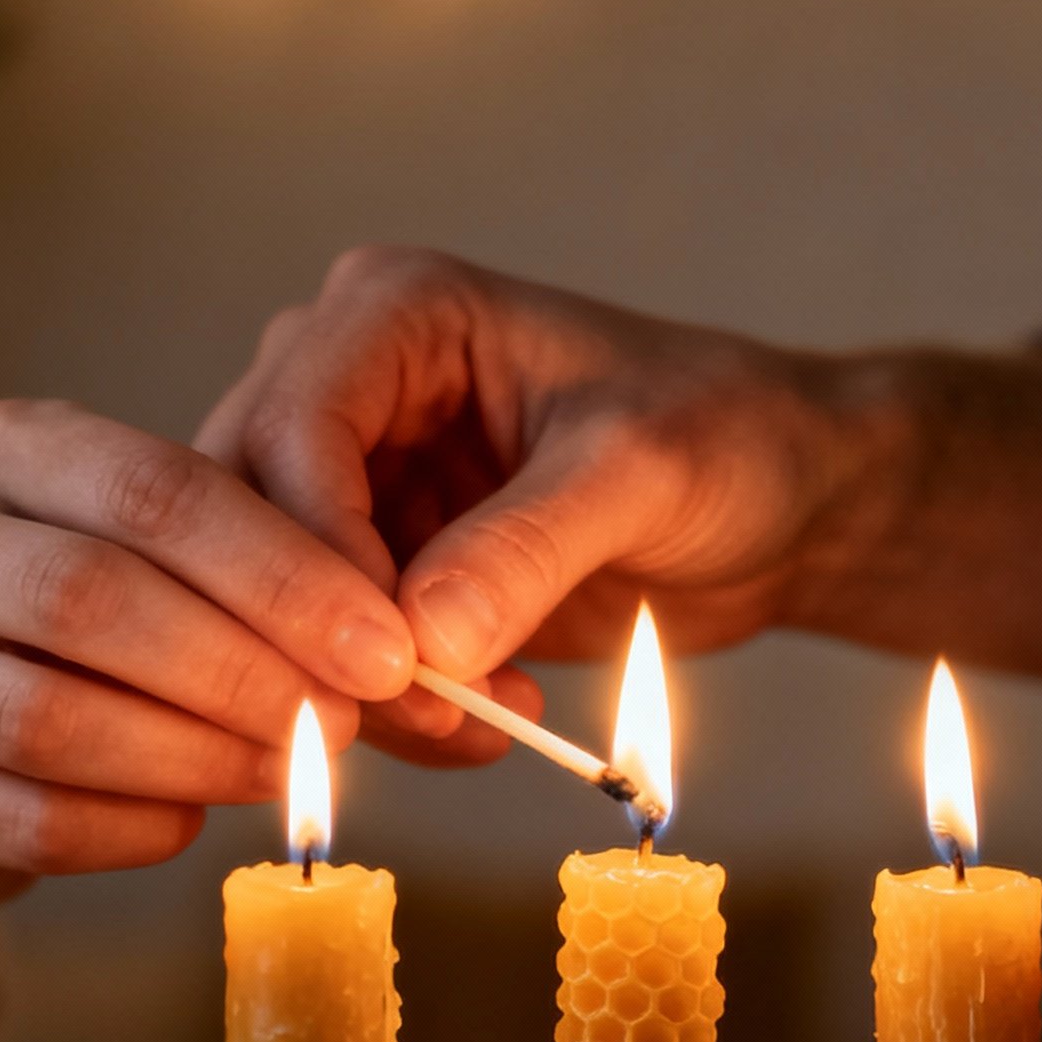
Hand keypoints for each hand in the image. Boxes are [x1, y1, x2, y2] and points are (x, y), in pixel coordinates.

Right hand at [0, 398, 415, 900]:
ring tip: (287, 775)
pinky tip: (195, 820)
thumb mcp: (178, 557)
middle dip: (246, 672)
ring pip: (52, 719)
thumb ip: (289, 589)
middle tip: (347, 723)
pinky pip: (29, 822)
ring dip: (197, 757)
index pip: (159, 491)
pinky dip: (134, 830)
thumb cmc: (106, 624)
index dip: (286, 575)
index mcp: (14, 451)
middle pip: (97, 601)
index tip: (387, 648)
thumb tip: (446, 666)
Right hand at [201, 247, 1041, 748]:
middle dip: (323, 629)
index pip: (293, 430)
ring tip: (478, 728)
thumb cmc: (731, 438)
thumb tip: (420, 641)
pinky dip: (394, 706)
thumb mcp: (640, 474)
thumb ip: (527, 546)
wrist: (787, 506)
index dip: (314, 553)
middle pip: (255, 518)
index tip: (379, 657)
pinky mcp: (386, 564)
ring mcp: (362, 479)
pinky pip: (334, 647)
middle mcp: (352, 384)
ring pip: (281, 597)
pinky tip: (486, 726)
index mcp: (395, 313)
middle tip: (411, 715)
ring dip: (359, 683)